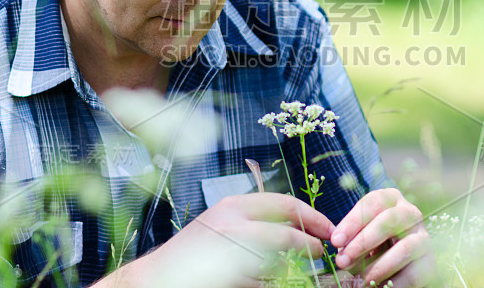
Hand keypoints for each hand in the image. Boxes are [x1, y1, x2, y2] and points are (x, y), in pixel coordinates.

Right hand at [138, 192, 335, 286]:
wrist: (157, 277)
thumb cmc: (193, 253)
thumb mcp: (223, 224)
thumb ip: (254, 221)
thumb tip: (296, 227)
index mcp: (235, 205)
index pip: (285, 203)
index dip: (312, 216)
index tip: (326, 229)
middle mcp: (234, 223)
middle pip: (287, 232)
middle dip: (311, 243)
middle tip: (323, 253)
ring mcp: (230, 250)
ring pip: (280, 260)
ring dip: (297, 268)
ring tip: (303, 272)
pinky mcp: (230, 275)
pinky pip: (265, 282)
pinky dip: (277, 283)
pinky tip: (278, 282)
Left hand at [331, 188, 434, 286]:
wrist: (400, 264)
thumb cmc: (373, 244)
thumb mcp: (359, 238)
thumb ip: (350, 242)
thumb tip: (342, 255)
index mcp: (390, 199)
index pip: (372, 203)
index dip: (352, 222)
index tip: (335, 241)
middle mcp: (410, 213)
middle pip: (389, 221)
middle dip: (363, 242)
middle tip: (343, 261)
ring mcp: (423, 236)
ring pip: (405, 248)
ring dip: (379, 267)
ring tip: (362, 280)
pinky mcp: (430, 261)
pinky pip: (413, 273)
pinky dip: (394, 283)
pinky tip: (378, 287)